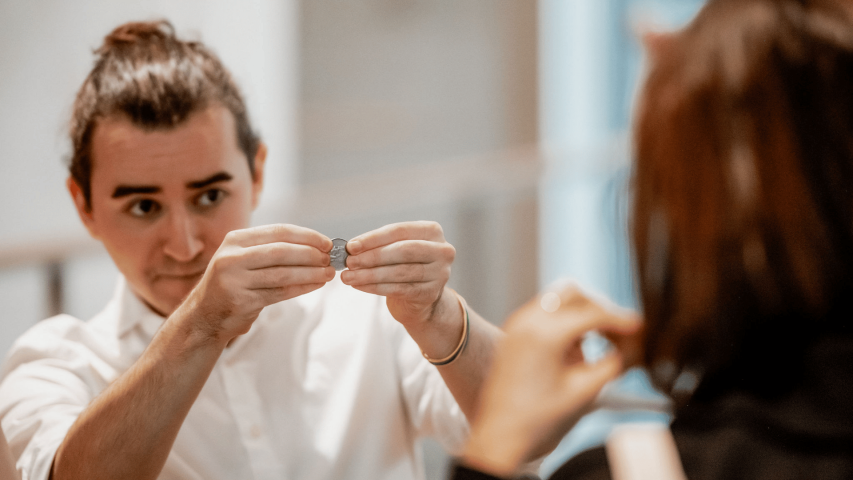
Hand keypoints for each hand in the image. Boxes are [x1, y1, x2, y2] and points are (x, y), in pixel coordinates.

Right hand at [178, 224, 334, 343]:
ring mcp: (235, 279)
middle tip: (330, 259)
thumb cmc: (233, 284)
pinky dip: (302, 288)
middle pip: (282, 251)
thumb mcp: (244, 258)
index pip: (278, 231)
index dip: (307, 236)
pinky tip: (316, 285)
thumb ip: (270, 249)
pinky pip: (280, 292)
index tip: (327, 242)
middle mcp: (232, 257)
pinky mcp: (241, 301)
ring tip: (328, 273)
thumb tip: (315, 246)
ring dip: (311, 273)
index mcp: (235, 239)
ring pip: (283, 273)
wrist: (204, 316)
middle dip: (311, 254)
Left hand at [340, 221, 454, 327]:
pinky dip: (374, 287)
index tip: (351, 246)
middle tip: (349, 262)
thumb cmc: (405, 266)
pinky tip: (359, 285)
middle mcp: (442, 250)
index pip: (399, 231)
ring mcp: (439, 273)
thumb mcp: (397, 249)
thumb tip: (351, 248)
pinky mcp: (430, 293)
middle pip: (402, 250)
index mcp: (433, 231)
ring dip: (369, 274)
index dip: (373, 238)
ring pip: (399, 272)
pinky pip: (398, 289)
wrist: (420, 297)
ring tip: (348, 276)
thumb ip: (380, 244)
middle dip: (372, 256)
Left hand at [461, 285, 641, 476]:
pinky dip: (564, 319)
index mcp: (545, 334)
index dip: (619, 319)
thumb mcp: (585, 390)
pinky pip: (544, 311)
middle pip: (573, 293)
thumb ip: (613, 364)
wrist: (501, 432)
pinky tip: (577, 343)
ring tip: (600, 338)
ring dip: (581, 312)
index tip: (637, 328)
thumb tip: (630, 348)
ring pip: (557, 298)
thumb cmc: (539, 417)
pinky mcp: (513, 331)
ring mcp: (517, 324)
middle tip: (617, 330)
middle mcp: (528, 321)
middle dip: (599, 308)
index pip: (592, 313)